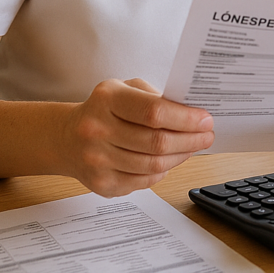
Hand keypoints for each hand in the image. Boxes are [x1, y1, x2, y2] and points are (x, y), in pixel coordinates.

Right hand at [63, 78, 213, 196]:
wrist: (67, 138)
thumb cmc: (104, 110)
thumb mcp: (125, 90)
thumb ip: (155, 97)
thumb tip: (192, 113)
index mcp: (106, 99)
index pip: (154, 112)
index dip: (185, 118)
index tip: (205, 119)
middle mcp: (97, 129)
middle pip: (157, 142)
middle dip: (190, 139)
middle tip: (207, 135)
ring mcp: (97, 160)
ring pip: (154, 165)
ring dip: (181, 156)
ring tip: (192, 147)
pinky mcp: (102, 183)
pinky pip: (145, 181)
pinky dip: (163, 171)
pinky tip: (170, 160)